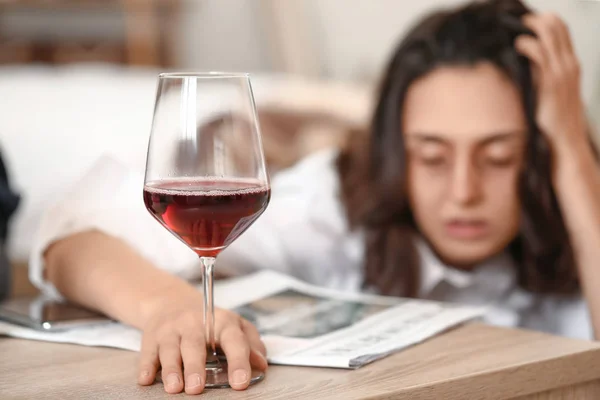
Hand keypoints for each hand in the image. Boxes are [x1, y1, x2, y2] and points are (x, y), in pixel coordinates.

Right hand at [137, 291, 267, 394]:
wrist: (171, 302)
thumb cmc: (208, 321)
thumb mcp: (234, 326)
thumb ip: (251, 343)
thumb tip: (261, 363)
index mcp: (221, 322)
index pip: (233, 340)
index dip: (238, 361)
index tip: (240, 382)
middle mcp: (194, 324)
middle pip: (195, 345)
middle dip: (195, 367)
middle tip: (197, 388)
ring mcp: (171, 330)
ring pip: (170, 349)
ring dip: (171, 369)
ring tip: (175, 388)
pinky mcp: (151, 338)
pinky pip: (147, 353)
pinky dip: (146, 366)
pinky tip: (146, 379)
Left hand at [515, 13, 587, 148]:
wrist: (565, 137)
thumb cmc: (555, 117)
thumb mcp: (554, 91)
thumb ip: (545, 76)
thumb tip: (525, 66)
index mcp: (571, 64)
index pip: (563, 31)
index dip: (546, 20)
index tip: (528, 20)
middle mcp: (569, 64)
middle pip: (557, 27)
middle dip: (537, 19)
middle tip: (518, 20)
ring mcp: (561, 72)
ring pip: (549, 36)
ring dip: (531, 27)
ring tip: (515, 30)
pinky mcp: (551, 82)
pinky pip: (540, 55)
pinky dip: (528, 44)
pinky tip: (517, 45)